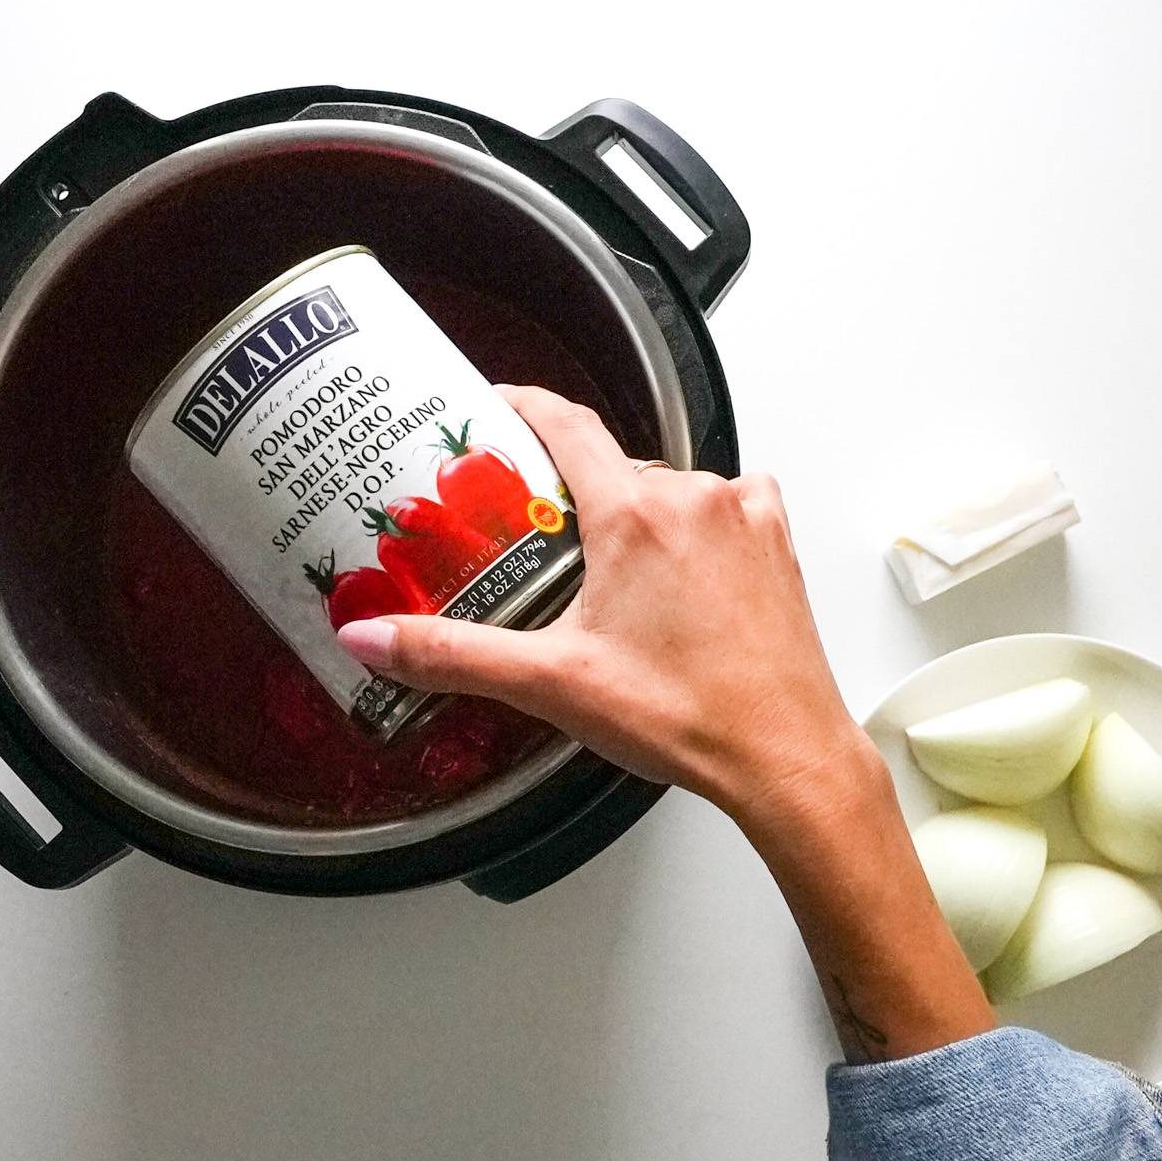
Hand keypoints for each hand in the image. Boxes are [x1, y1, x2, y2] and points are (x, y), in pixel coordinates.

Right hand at [336, 383, 992, 1059]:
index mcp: (635, 516)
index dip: (523, 406)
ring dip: (635, 517)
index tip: (496, 405)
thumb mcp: (553, 684)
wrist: (786, 756)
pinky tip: (677, 574)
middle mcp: (696, 500)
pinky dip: (695, 527)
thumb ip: (453, 654)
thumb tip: (375, 639)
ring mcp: (745, 519)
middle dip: (572, 492)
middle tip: (538, 532)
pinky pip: (726, 508)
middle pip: (614, 466)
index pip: (565, 424)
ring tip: (606, 573)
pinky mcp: (776, 546)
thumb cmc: (691, 718)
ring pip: (670, 490)